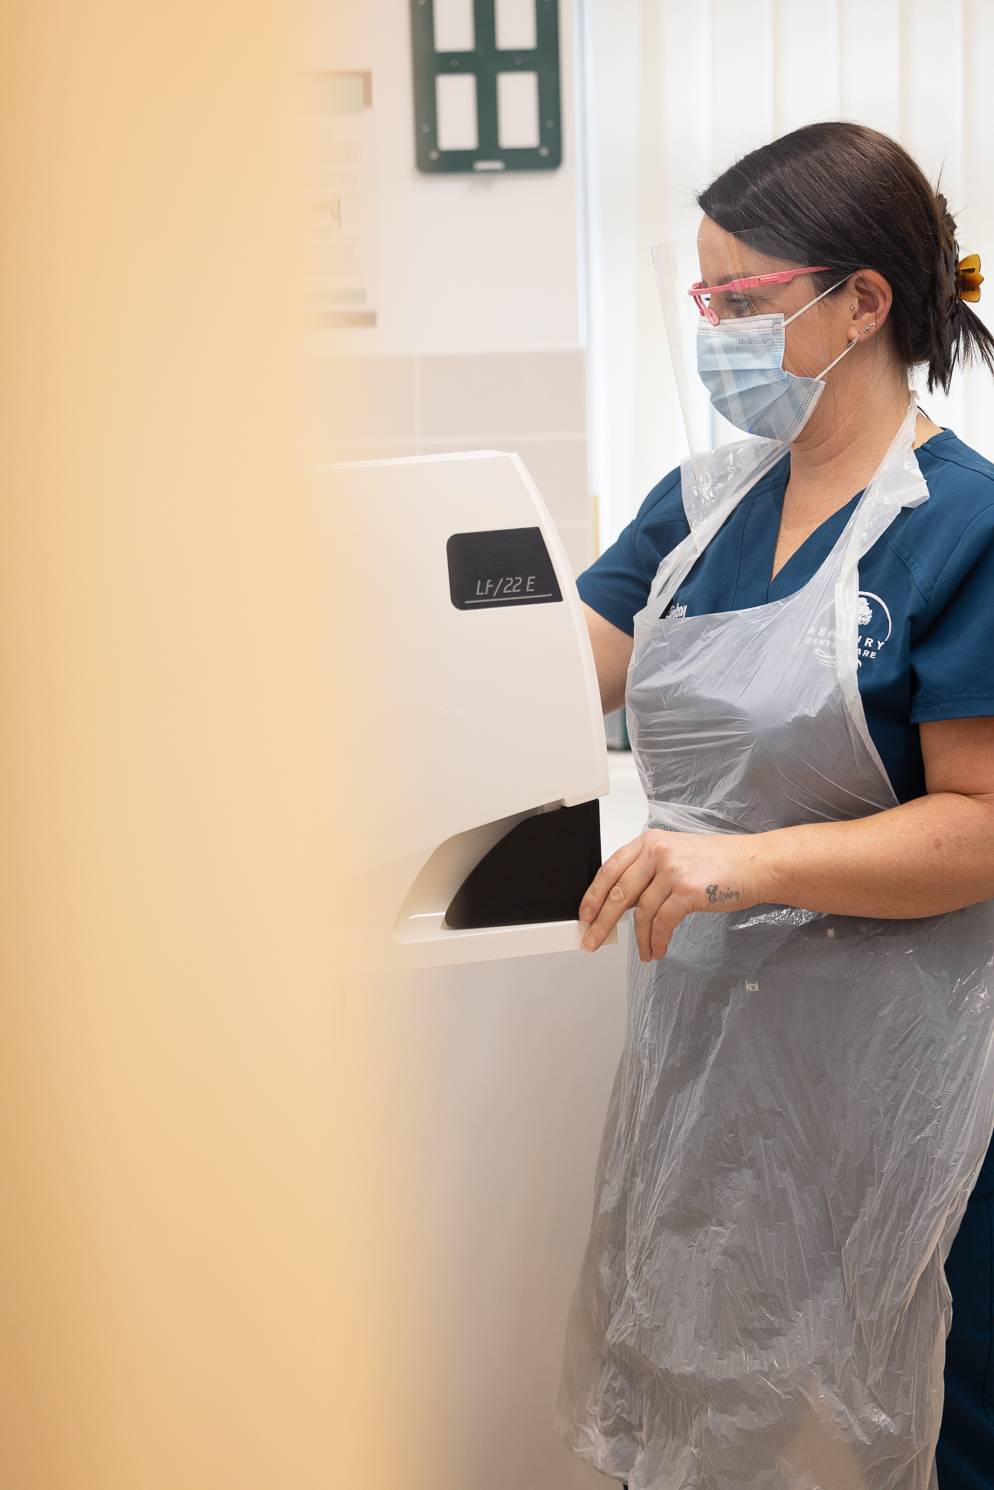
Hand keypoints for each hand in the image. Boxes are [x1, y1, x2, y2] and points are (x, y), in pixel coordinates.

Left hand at [578, 829, 766, 960]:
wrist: (756, 863)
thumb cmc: (719, 862)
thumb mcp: (676, 856)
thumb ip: (648, 874)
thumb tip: (622, 904)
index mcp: (650, 841)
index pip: (610, 868)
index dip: (593, 894)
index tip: (584, 914)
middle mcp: (658, 852)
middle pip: (619, 892)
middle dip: (603, 921)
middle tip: (592, 939)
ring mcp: (673, 871)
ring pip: (642, 912)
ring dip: (639, 938)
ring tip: (643, 951)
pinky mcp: (689, 891)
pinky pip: (663, 923)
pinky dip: (657, 940)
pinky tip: (657, 949)